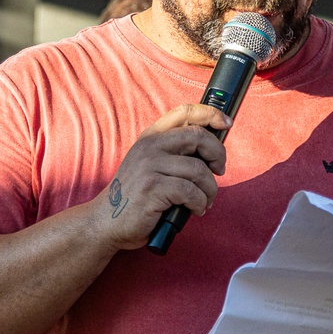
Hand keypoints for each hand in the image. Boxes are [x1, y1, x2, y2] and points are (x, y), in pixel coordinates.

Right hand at [90, 103, 229, 250]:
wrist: (106, 222)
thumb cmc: (136, 197)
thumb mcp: (150, 165)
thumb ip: (174, 154)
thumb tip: (213, 152)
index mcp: (151, 137)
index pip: (185, 112)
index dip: (211, 114)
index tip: (226, 124)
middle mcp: (150, 147)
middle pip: (198, 136)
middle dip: (218, 155)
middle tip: (219, 172)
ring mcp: (149, 166)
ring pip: (199, 169)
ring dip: (210, 189)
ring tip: (205, 201)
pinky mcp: (153, 188)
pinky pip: (191, 191)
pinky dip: (200, 203)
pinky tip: (195, 210)